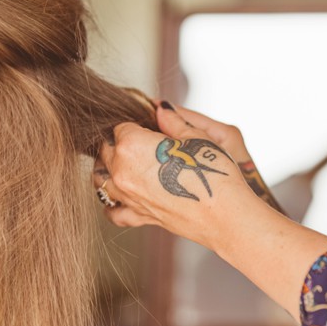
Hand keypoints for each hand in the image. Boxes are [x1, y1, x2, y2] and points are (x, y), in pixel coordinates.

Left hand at [94, 104, 326, 318]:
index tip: (149, 128)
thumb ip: (173, 121)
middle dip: (120, 144)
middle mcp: (122, 171)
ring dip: (109, 170)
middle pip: (106, 150)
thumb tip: (161, 108)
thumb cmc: (214, 173)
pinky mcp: (138, 217)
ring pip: (101, 180)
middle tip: (143, 145)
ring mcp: (127, 196)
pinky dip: (114, 203)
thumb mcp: (196, 137)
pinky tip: (125, 195)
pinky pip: (113, 211)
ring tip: (129, 165)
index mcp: (132, 144)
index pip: (120, 126)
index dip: (136, 125)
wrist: (225, 215)